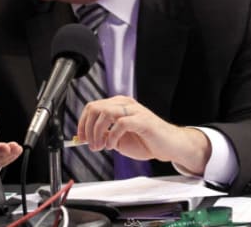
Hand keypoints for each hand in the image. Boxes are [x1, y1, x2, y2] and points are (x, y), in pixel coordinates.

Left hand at [78, 95, 210, 174]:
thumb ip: (104, 135)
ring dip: (98, 132)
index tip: (80, 138)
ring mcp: (135, 110)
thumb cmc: (146, 141)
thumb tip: (87, 138)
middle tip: (90, 145)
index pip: (92, 107)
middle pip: (95, 108)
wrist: (170, 147)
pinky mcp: (143, 120)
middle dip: (87, 128)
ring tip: (100, 146)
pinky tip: (113, 146)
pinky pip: (121, 123)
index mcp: (118, 105)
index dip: (82, 123)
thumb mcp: (118, 139)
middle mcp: (125, 104)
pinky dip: (112, 136)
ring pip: (105, 113)